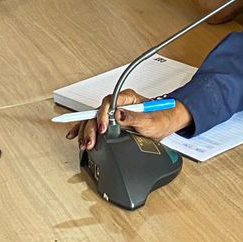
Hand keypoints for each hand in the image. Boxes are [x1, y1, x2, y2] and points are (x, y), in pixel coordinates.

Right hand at [66, 88, 191, 150]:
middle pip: (98, 111)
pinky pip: (94, 122)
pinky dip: (84, 128)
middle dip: (92, 126)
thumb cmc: (161, 119)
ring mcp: (114, 111)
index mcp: (128, 97)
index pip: (110, 101)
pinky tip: (76, 134)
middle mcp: (119, 103)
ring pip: (94, 117)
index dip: (103, 114)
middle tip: (90, 141)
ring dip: (87, 130)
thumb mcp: (151, 121)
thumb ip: (135, 117)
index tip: (102, 128)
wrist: (166, 122)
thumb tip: (119, 114)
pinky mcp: (112, 120)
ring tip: (85, 144)